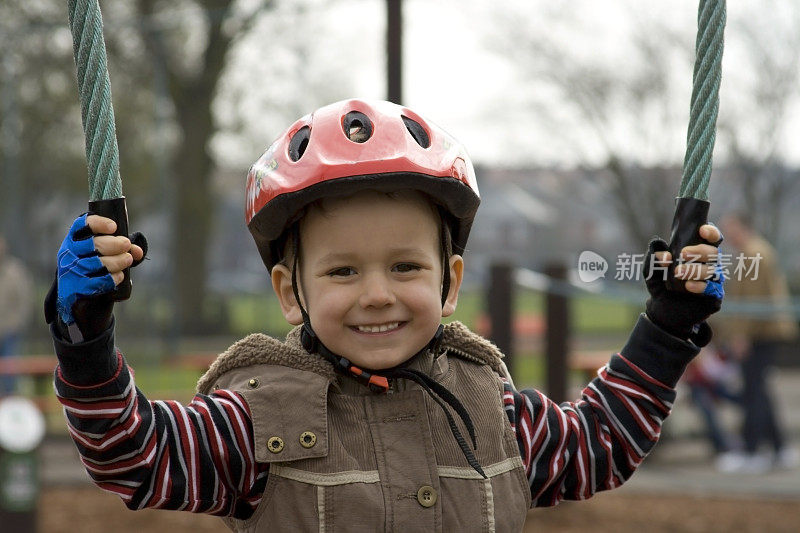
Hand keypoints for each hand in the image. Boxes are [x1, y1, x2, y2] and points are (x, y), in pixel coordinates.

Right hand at [48, 214, 144, 339]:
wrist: (77, 297)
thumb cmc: (93, 268)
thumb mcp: (103, 254)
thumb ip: (121, 249)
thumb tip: (138, 251)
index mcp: (75, 239)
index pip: (82, 225)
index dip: (98, 223)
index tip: (114, 227)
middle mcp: (69, 253)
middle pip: (93, 244)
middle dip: (114, 244)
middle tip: (126, 245)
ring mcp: (70, 270)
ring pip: (96, 263)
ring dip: (116, 261)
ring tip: (127, 259)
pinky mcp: (75, 287)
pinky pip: (96, 281)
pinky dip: (111, 278)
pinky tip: (119, 276)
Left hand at [643, 224, 723, 344]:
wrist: (661, 308)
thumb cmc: (660, 282)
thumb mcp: (651, 268)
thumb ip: (653, 255)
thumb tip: (663, 252)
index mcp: (698, 252)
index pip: (712, 238)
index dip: (711, 232)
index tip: (702, 230)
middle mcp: (709, 264)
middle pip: (714, 253)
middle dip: (700, 251)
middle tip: (683, 254)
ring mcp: (713, 280)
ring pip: (714, 271)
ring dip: (696, 270)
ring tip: (678, 272)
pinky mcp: (714, 296)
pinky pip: (714, 289)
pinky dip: (701, 286)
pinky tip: (688, 285)